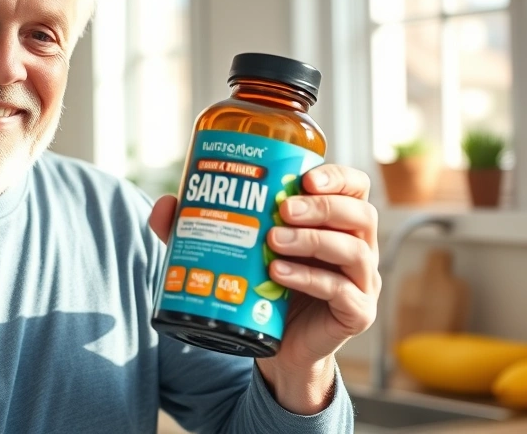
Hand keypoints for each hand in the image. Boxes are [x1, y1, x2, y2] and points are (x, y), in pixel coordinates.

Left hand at [149, 164, 379, 412]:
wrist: (279, 350)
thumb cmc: (264, 289)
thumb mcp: (234, 253)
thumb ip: (201, 228)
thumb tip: (165, 205)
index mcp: (337, 225)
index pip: (354, 188)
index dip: (336, 177)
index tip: (305, 177)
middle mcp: (358, 249)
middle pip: (360, 215)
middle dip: (322, 208)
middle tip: (282, 209)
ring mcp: (361, 284)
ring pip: (355, 252)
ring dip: (312, 240)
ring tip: (272, 241)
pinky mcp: (356, 314)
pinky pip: (342, 292)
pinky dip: (310, 278)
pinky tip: (278, 273)